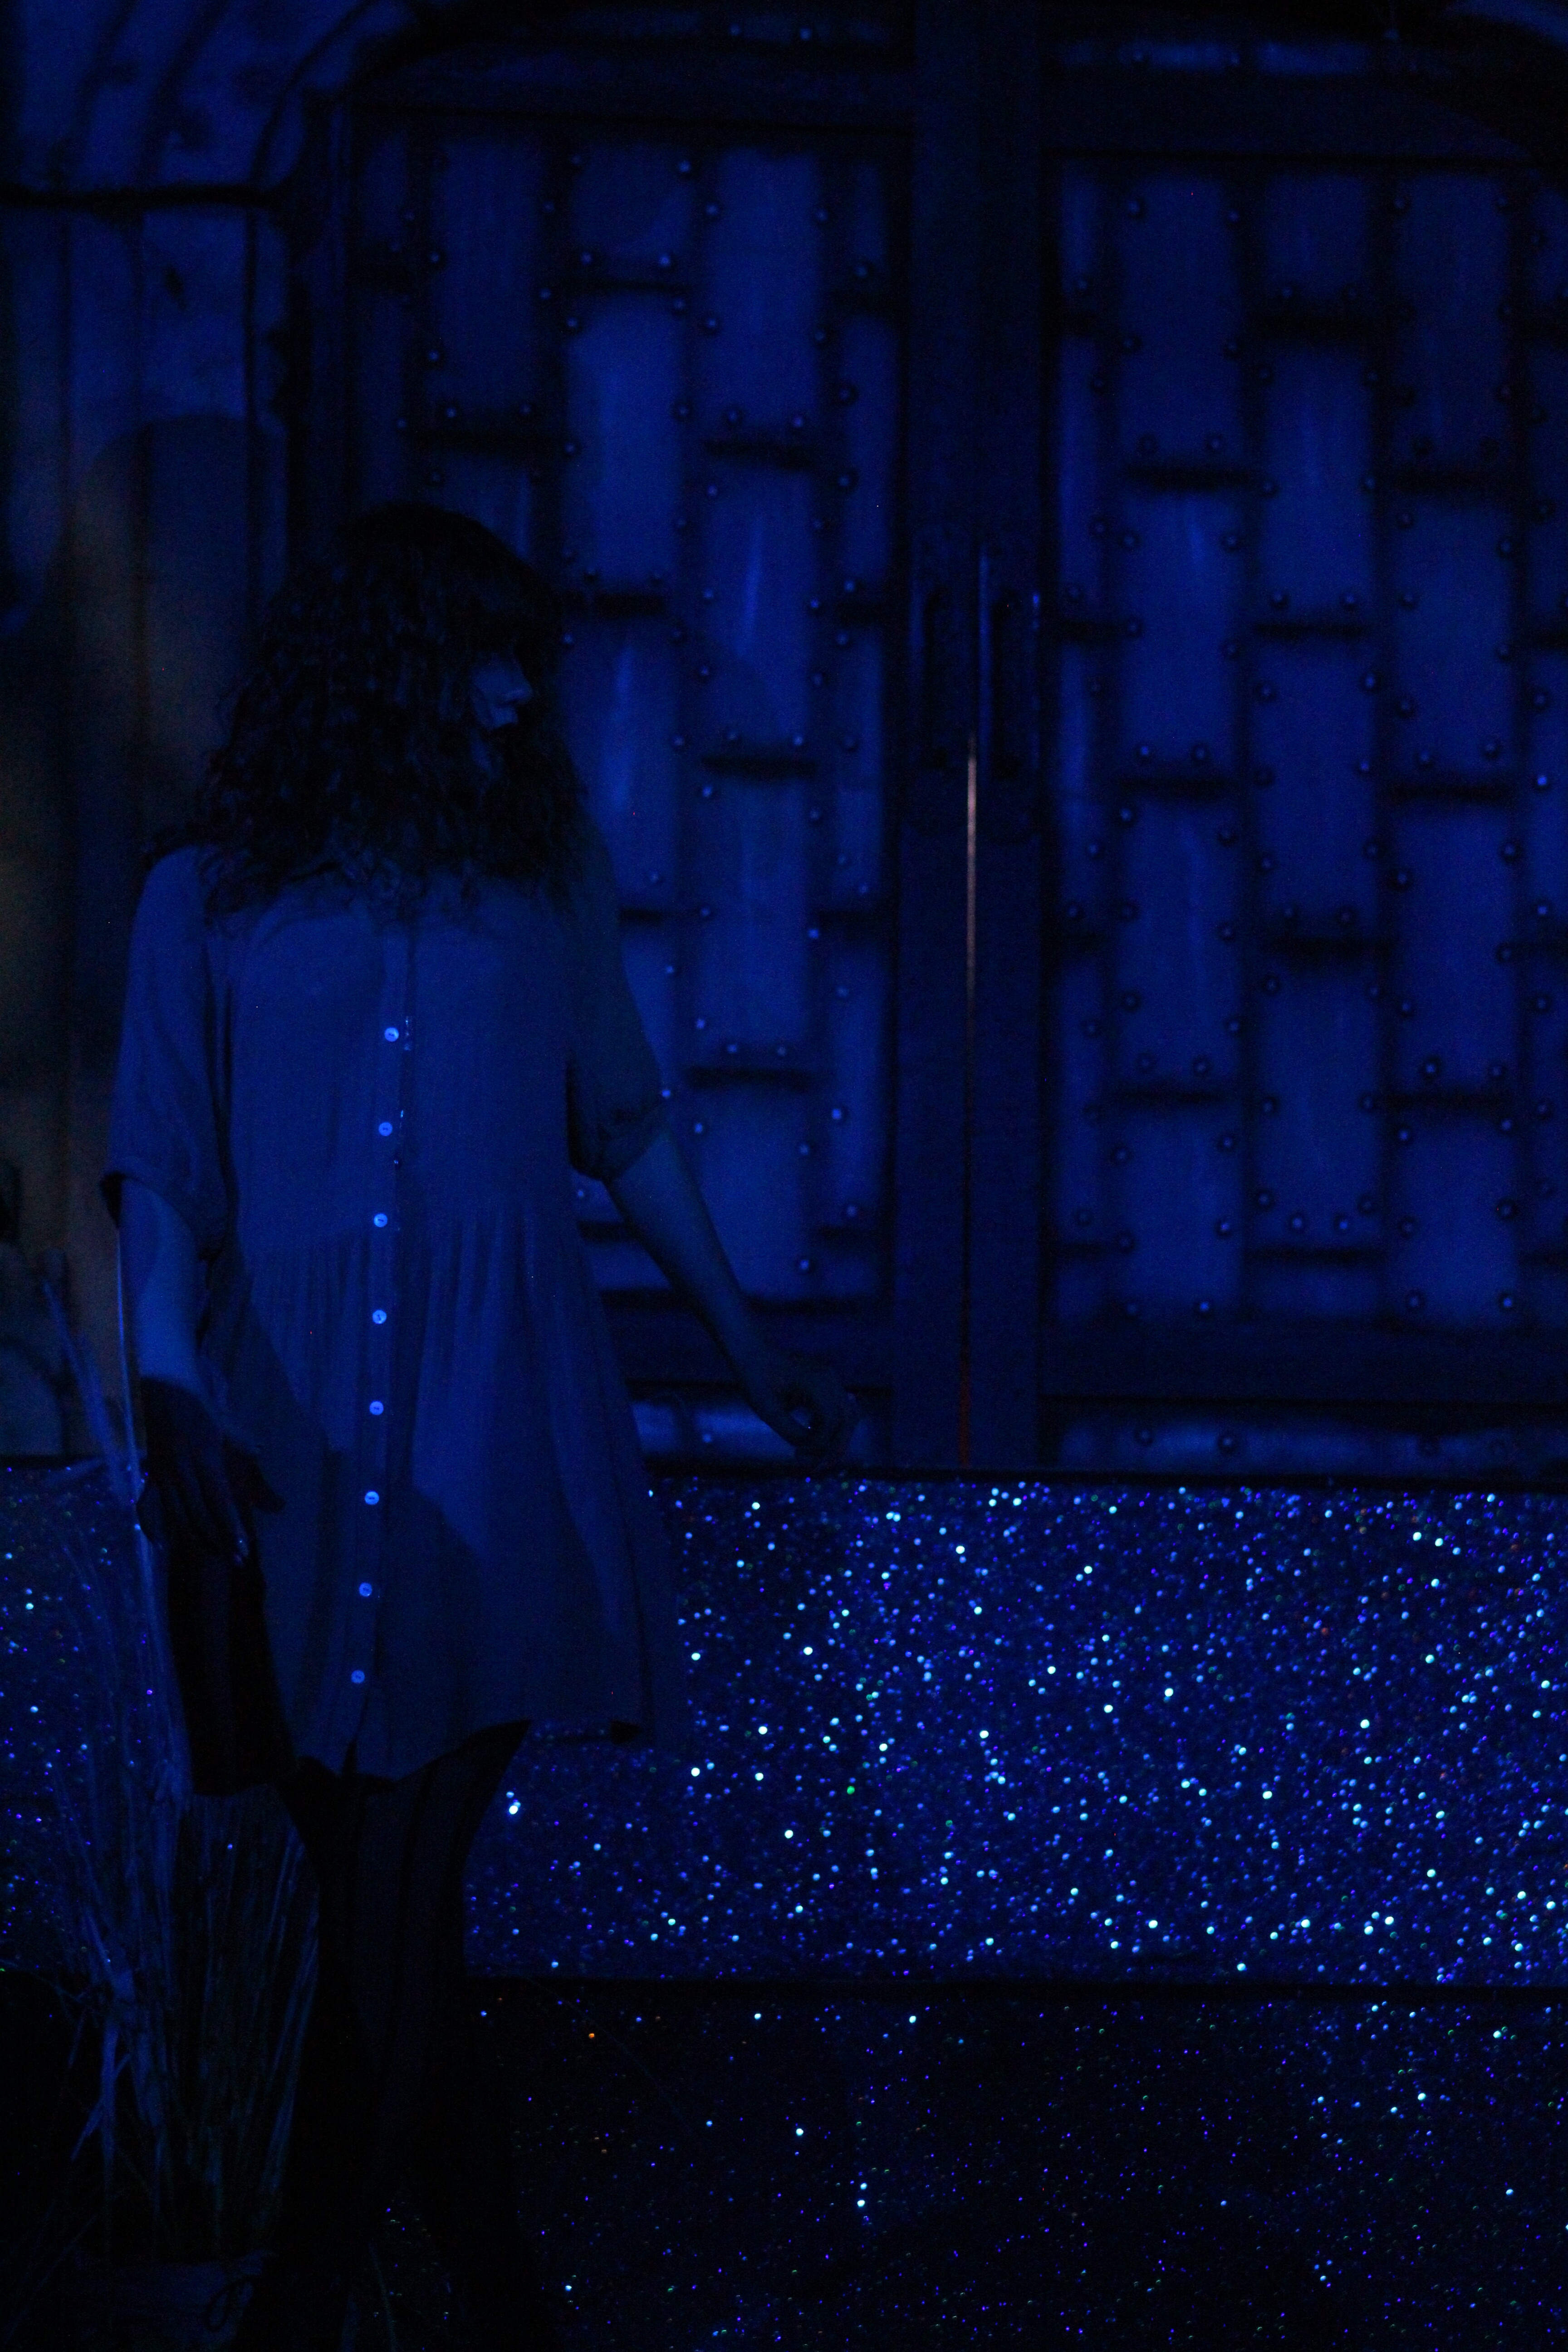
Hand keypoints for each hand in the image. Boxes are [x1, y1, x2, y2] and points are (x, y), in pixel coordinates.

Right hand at [139, 1376, 284, 1563]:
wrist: (168, 1392)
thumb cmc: (208, 1414)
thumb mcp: (237, 1437)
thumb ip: (255, 1472)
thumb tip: (277, 1505)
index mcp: (205, 1457)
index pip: (219, 1501)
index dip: (231, 1528)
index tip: (243, 1551)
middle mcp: (181, 1469)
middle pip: (197, 1514)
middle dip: (217, 1540)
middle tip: (234, 1562)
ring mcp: (162, 1474)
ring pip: (175, 1515)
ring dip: (194, 1539)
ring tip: (212, 1557)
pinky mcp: (150, 1475)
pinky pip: (148, 1507)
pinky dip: (155, 1527)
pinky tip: (164, 1545)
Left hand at [736, 1346, 860, 1465]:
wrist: (751, 1352)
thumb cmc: (755, 1379)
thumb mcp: (769, 1411)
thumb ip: (792, 1432)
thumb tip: (812, 1450)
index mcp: (817, 1382)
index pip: (831, 1421)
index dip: (819, 1444)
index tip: (798, 1454)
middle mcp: (830, 1378)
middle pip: (846, 1420)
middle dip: (835, 1445)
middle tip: (817, 1465)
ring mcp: (830, 1378)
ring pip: (846, 1415)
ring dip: (834, 1437)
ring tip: (811, 1453)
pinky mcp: (826, 1382)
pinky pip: (837, 1409)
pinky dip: (828, 1426)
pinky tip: (809, 1436)